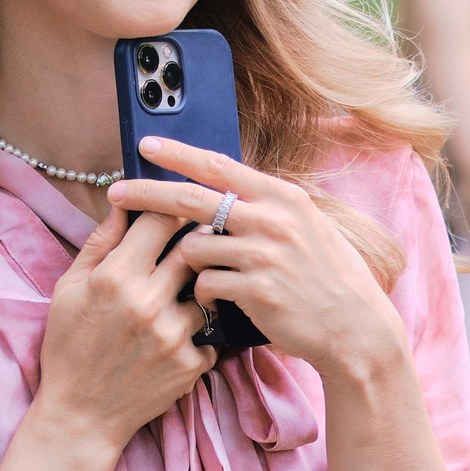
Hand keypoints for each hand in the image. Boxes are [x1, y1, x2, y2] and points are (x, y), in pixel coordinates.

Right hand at [22, 203, 217, 455]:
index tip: (176, 209)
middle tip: (198, 241)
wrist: (81, 416)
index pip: (161, 219)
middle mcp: (148, 301)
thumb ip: (99, 243)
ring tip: (180, 301)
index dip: (172, 208)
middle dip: (198, 241)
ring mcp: (173, 334)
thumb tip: (123, 203)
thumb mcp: (69, 289)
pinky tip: (176, 342)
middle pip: (196, 247)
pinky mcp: (191, 363)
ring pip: (208, 290)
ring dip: (199, 291)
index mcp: (115, 276)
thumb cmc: (69, 348)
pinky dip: (199, 335)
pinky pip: (210, 333)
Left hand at [116, 136, 408, 379]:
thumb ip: (262, 207)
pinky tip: (225, 301)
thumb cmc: (325, 276)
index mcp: (281, 197)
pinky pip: (204, 285)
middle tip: (115, 192)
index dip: (176, 153)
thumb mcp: (303, 226)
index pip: (217, 165)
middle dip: (146, 193)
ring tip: (214, 276)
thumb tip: (218, 190)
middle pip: (190, 198)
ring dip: (191, 263)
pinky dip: (205, 294)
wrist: (354, 325)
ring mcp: (264, 254)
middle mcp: (271, 219)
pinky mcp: (256, 290)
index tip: (145, 145)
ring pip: (192, 247)